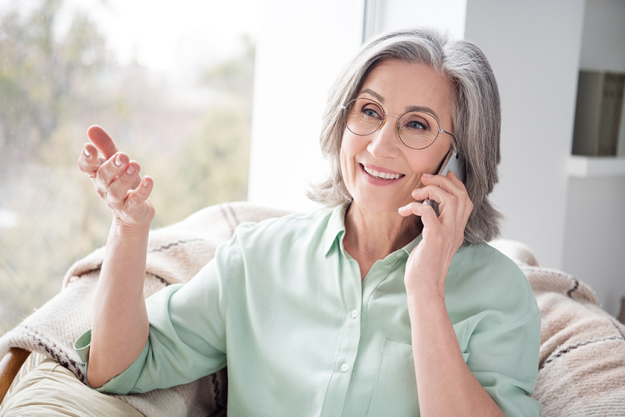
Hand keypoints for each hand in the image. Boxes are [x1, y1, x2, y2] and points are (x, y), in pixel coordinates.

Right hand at [77, 125, 154, 227]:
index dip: (86, 158)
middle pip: (103, 177)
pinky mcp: (132, 209)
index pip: (86, 167)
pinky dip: (143, 191)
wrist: (133, 214)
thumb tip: (92, 128)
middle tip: (123, 156)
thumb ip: (105, 146)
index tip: (89, 147)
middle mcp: (104, 188)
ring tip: (135, 165)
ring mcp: (117, 201)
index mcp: (98, 175)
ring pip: (117, 190)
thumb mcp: (115, 163)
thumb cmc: (122, 183)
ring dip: (126, 178)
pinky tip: (149, 180)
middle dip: (112, 166)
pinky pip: (136, 200)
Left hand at [398, 172, 472, 297]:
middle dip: (442, 181)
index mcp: (457, 230)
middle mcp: (456, 230)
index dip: (456, 184)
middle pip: (460, 195)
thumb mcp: (433, 242)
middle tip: (425, 180)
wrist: (424, 288)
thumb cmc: (424, 267)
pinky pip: (428, 212)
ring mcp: (447, 234)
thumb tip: (427, 209)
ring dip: (432, 190)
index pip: (466, 200)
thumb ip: (435, 226)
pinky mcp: (435, 238)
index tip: (442, 175)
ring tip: (416, 193)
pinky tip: (405, 210)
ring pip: (450, 199)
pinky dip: (416, 206)